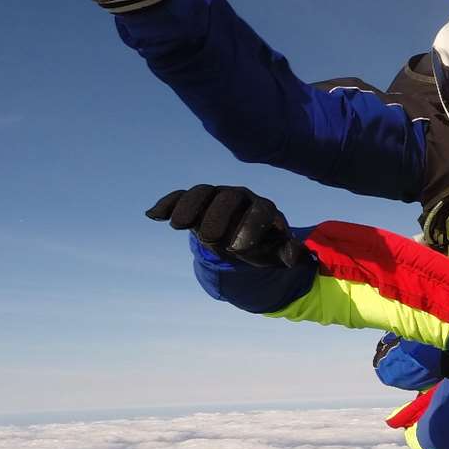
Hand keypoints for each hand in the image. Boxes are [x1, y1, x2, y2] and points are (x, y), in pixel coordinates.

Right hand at [147, 186, 306, 267]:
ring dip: (189, 206)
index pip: (260, 209)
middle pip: (228, 198)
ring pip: (203, 192)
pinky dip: (167, 203)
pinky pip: (180, 197)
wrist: (239, 239)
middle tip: (210, 238)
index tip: (238, 248)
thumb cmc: (260, 245)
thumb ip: (288, 254)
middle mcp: (239, 197)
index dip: (251, 226)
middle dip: (218, 216)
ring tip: (178, 226)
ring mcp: (215, 197)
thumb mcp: (276, 253)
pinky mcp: (195, 203)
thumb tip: (295, 255)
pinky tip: (153, 215)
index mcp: (262, 208)